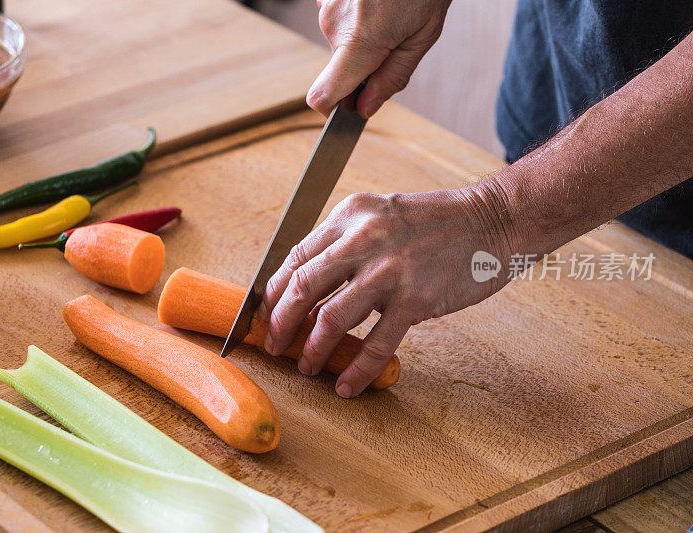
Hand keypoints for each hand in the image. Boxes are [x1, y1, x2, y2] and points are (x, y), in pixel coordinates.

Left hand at [258, 184, 517, 396]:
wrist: (493, 220)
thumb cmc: (436, 222)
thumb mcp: (381, 215)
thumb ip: (346, 242)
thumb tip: (308, 285)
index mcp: (350, 215)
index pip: (296, 257)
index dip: (275, 293)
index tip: (267, 315)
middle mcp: (364, 239)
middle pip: (303, 288)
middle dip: (280, 323)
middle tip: (274, 346)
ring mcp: (390, 270)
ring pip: (331, 319)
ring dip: (312, 350)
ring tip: (306, 367)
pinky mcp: (416, 299)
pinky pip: (376, 345)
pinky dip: (356, 371)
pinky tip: (346, 386)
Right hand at [309, 0, 451, 117]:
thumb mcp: (422, 37)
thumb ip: (392, 78)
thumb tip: (365, 108)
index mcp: (359, 42)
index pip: (321, 96)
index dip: (334, 110)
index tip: (351, 108)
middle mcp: (333, 25)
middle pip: (339, 69)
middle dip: (364, 66)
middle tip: (396, 42)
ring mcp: (326, 6)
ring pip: (340, 43)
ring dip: (363, 39)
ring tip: (392, 13)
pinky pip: (338, 20)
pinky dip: (357, 18)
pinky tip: (378, 3)